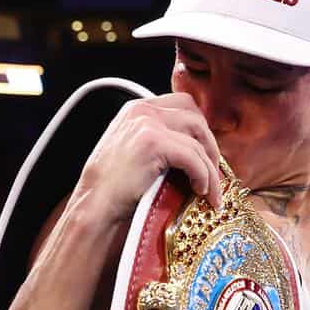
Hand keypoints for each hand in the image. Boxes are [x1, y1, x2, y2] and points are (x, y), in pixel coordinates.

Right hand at [70, 93, 222, 224]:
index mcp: (137, 108)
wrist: (95, 206)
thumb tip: (195, 147)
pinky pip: (193, 158)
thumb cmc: (114, 186)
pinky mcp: (153, 143)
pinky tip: (201, 191)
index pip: (183, 103)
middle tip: (214, 171)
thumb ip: (158, 138)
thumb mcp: (133, 150)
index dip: (200, 128)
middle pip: (195, 117)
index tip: (207, 152)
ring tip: (211, 191)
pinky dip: (203, 176)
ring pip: (197, 141)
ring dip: (210, 169)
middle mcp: (142, 110)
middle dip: (210, 146)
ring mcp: (147, 124)